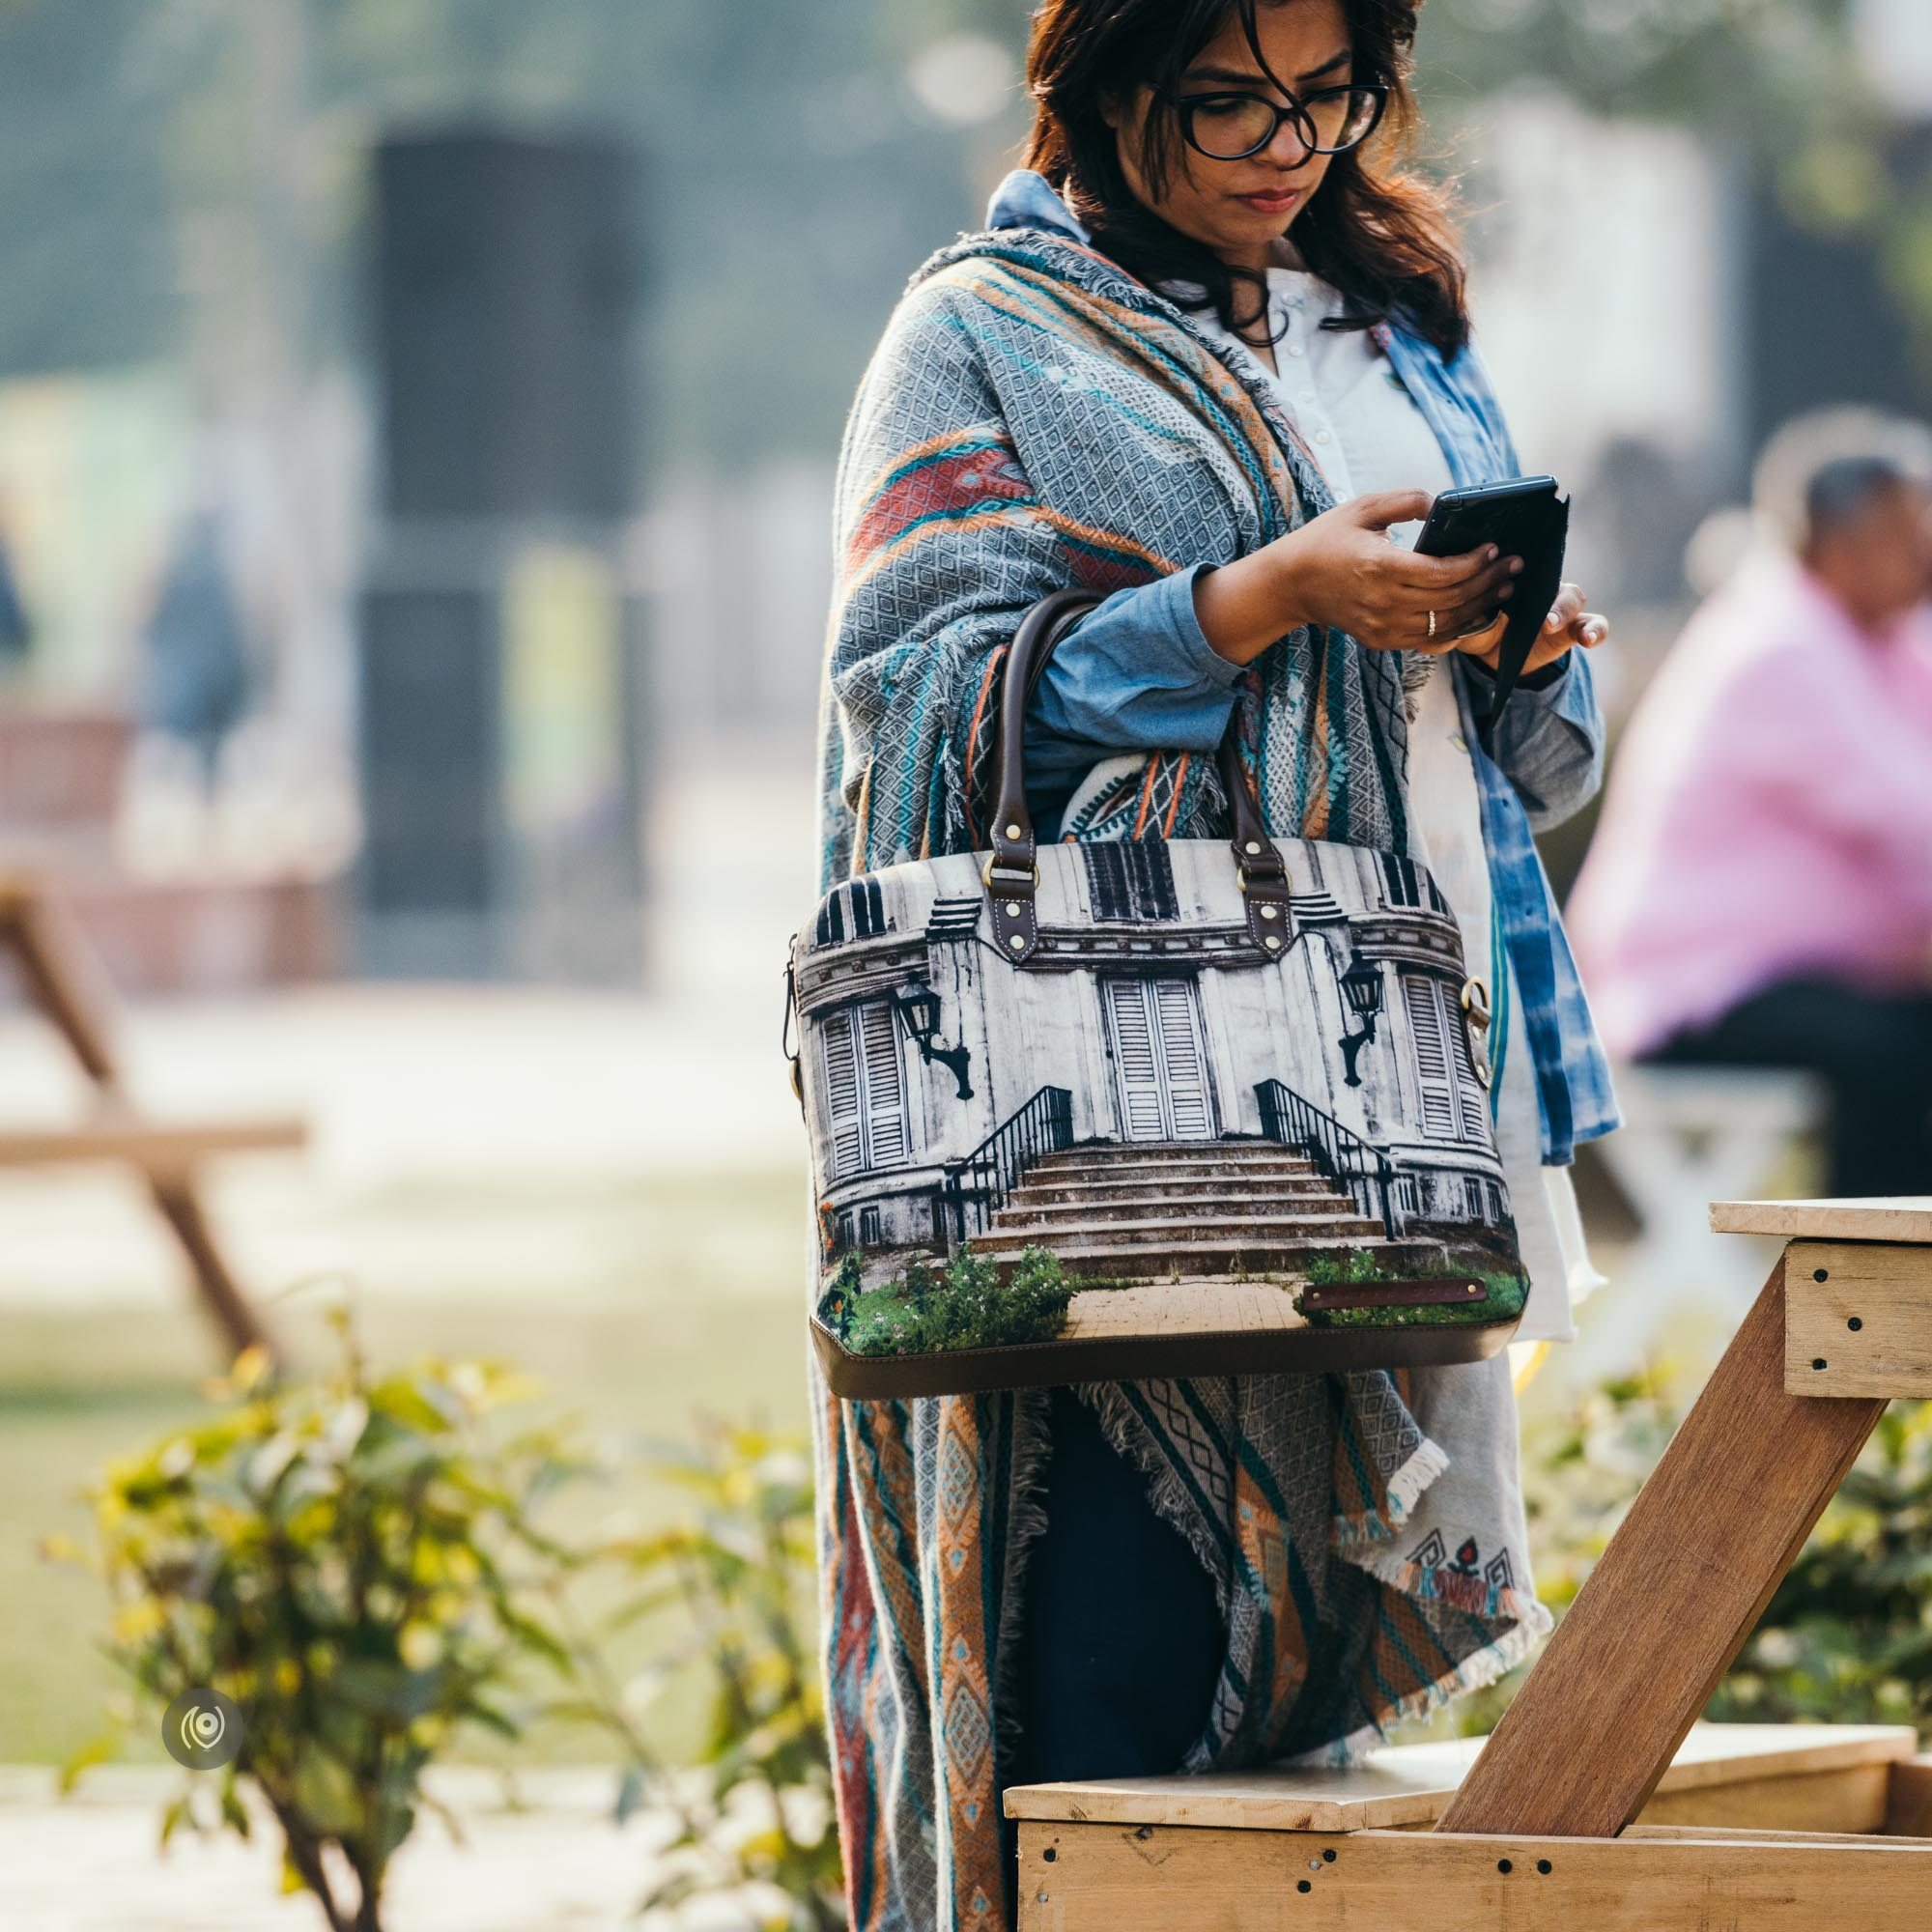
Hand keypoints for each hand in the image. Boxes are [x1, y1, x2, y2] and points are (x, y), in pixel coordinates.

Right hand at [1257, 490, 1520, 654]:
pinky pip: (1428, 642)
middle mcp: (1382, 602)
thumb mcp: (1362, 507)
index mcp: (1380, 567)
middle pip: (1451, 600)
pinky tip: (1473, 614)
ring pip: (1445, 625)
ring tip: (1502, 589)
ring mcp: (1381, 626)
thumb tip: (1442, 504)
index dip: (1475, 563)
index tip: (1495, 549)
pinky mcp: (1380, 640)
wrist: (1291, 582)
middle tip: (1513, 567)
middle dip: (1488, 582)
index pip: (1442, 572)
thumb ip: (1405, 501)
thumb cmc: (1327, 540)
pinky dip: (1455, 630)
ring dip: (1479, 607)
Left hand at [1454, 579, 1608, 676]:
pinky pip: (1595, 625)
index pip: (1524, 568)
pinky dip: (1596, 631)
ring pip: (1575, 600)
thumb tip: (1468, 616)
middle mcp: (1542, 590)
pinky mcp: (1573, 629)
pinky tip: (1589, 639)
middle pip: (1551, 582)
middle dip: (1543, 597)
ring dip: (1566, 612)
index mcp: (1516, 583)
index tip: (1511, 572)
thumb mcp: (1472, 626)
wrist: (1497, 656)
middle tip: (1538, 618)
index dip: (1519, 568)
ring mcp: (1561, 608)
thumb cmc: (1484, 630)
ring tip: (1552, 626)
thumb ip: (1471, 621)